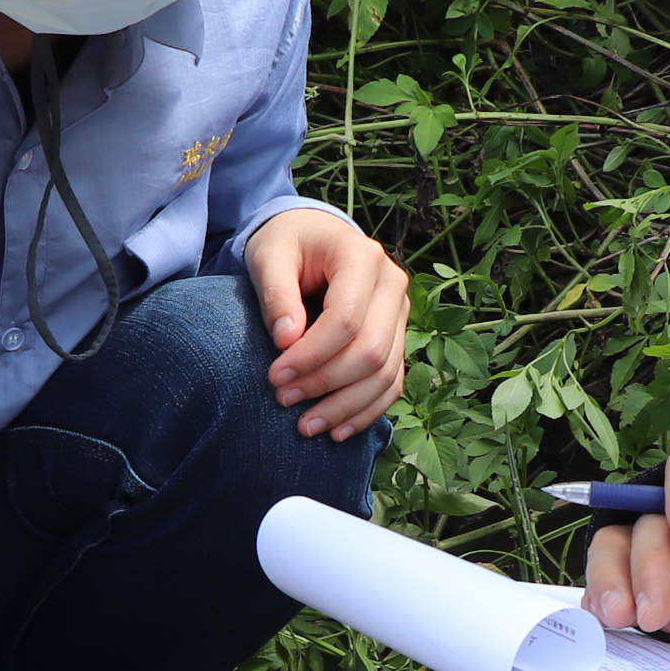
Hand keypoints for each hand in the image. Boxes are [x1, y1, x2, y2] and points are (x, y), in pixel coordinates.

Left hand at [245, 209, 410, 440]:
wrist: (313, 238)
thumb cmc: (288, 244)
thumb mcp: (269, 257)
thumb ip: (276, 294)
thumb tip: (286, 341)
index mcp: (363, 257)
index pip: (345, 319)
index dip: (311, 355)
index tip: (275, 376)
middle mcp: (392, 285)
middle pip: (371, 351)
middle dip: (326, 383)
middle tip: (283, 399)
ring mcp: (400, 314)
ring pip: (386, 374)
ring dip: (346, 407)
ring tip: (305, 426)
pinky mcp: (397, 337)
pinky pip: (392, 384)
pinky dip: (366, 411)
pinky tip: (337, 432)